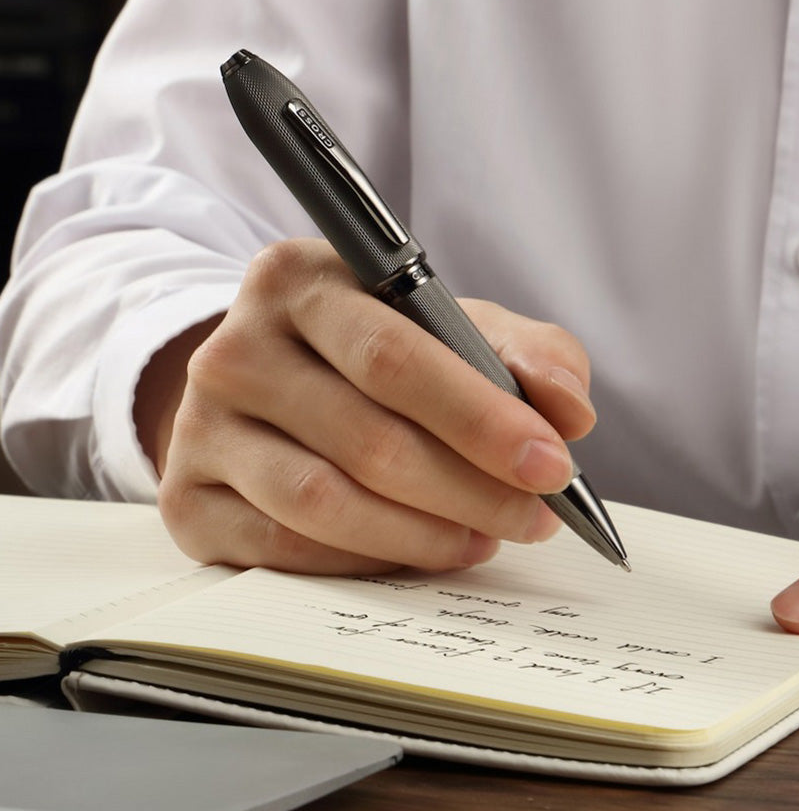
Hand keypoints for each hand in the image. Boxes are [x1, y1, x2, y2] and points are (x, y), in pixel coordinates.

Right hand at [136, 239, 595, 573]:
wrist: (266, 381)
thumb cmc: (373, 349)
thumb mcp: (450, 325)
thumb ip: (524, 353)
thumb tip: (570, 412)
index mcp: (301, 279)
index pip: (394, 355)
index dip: (480, 417)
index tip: (552, 464)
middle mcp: (235, 346)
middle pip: (366, 435)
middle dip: (469, 487)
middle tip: (535, 515)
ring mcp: (201, 426)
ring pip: (324, 501)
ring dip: (424, 534)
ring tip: (486, 536)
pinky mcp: (186, 498)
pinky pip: (285, 548)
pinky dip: (367, 561)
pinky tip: (423, 552)